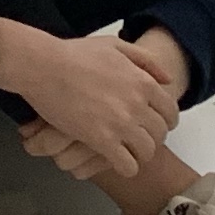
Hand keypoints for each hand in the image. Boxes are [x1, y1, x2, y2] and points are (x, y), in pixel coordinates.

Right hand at [0, 16, 180, 182]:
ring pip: (147, 151)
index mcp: (143, 81)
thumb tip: (167, 78)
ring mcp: (121, 123)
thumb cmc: (73, 54)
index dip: (166, 121)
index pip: (170, 110)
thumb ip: (144, 59)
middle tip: (140, 141)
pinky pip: (127, 164)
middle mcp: (138, 104)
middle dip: (153, 139)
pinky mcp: (102, 140)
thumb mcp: (114, 46)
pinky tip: (117, 163)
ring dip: (140, 155)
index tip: (156, 126)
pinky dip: (126, 168)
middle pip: (160, 133)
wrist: (44, 66)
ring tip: (128, 154)